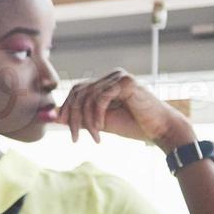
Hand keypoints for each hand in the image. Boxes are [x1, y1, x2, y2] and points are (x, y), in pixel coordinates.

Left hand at [57, 68, 194, 151]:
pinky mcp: (126, 82)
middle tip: (74, 138)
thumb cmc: (134, 126)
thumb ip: (80, 118)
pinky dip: (96, 115)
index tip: (62, 127)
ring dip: (86, 120)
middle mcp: (112, 76)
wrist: (160, 130)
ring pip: (88, 96)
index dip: (66, 108)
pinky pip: (100, 97)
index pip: (77, 90)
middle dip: (72, 116)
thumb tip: (53, 117)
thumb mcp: (100, 123)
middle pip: (79, 92)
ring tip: (94, 137)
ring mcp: (119, 76)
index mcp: (106, 83)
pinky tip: (100, 129)